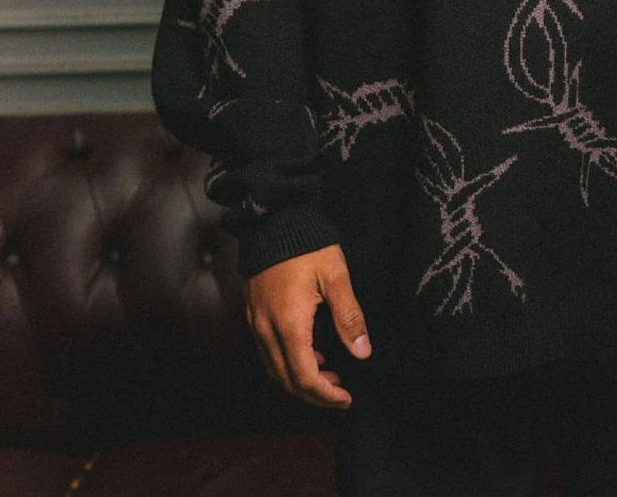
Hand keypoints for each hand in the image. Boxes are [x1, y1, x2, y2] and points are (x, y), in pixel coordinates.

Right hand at [244, 243, 371, 407]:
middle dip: (314, 393)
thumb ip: (349, 316)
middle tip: (340, 391)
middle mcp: (267, 330)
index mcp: (289, 324)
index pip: (305, 377)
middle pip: (287, 380)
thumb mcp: (335, 276)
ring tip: (328, 373)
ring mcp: (256, 322)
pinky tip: (308, 351)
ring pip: (274, 369)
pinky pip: (267, 352)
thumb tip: (362, 351)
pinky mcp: (253, 314)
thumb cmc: (306, 244)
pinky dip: (286, 362)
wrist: (273, 218)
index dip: (326, 395)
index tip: (346, 398)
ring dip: (299, 379)